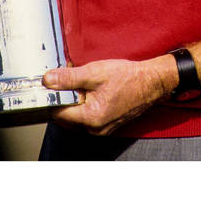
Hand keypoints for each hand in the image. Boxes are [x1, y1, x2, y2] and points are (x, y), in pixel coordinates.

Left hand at [43, 55, 177, 135]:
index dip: (52, 97)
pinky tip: (92, 90)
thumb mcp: (95, 72)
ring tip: (84, 83)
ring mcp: (101, 129)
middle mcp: (95, 129)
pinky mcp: (106, 125)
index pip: (58, 113)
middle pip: (66, 116)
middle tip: (69, 79)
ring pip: (76, 116)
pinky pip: (87, 117)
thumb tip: (48, 80)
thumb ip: (69, 78)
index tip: (51, 84)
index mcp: (91, 118)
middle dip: (64, 98)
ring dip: (75, 100)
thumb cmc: (128, 78)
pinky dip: (85, 104)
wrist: (151, 82)